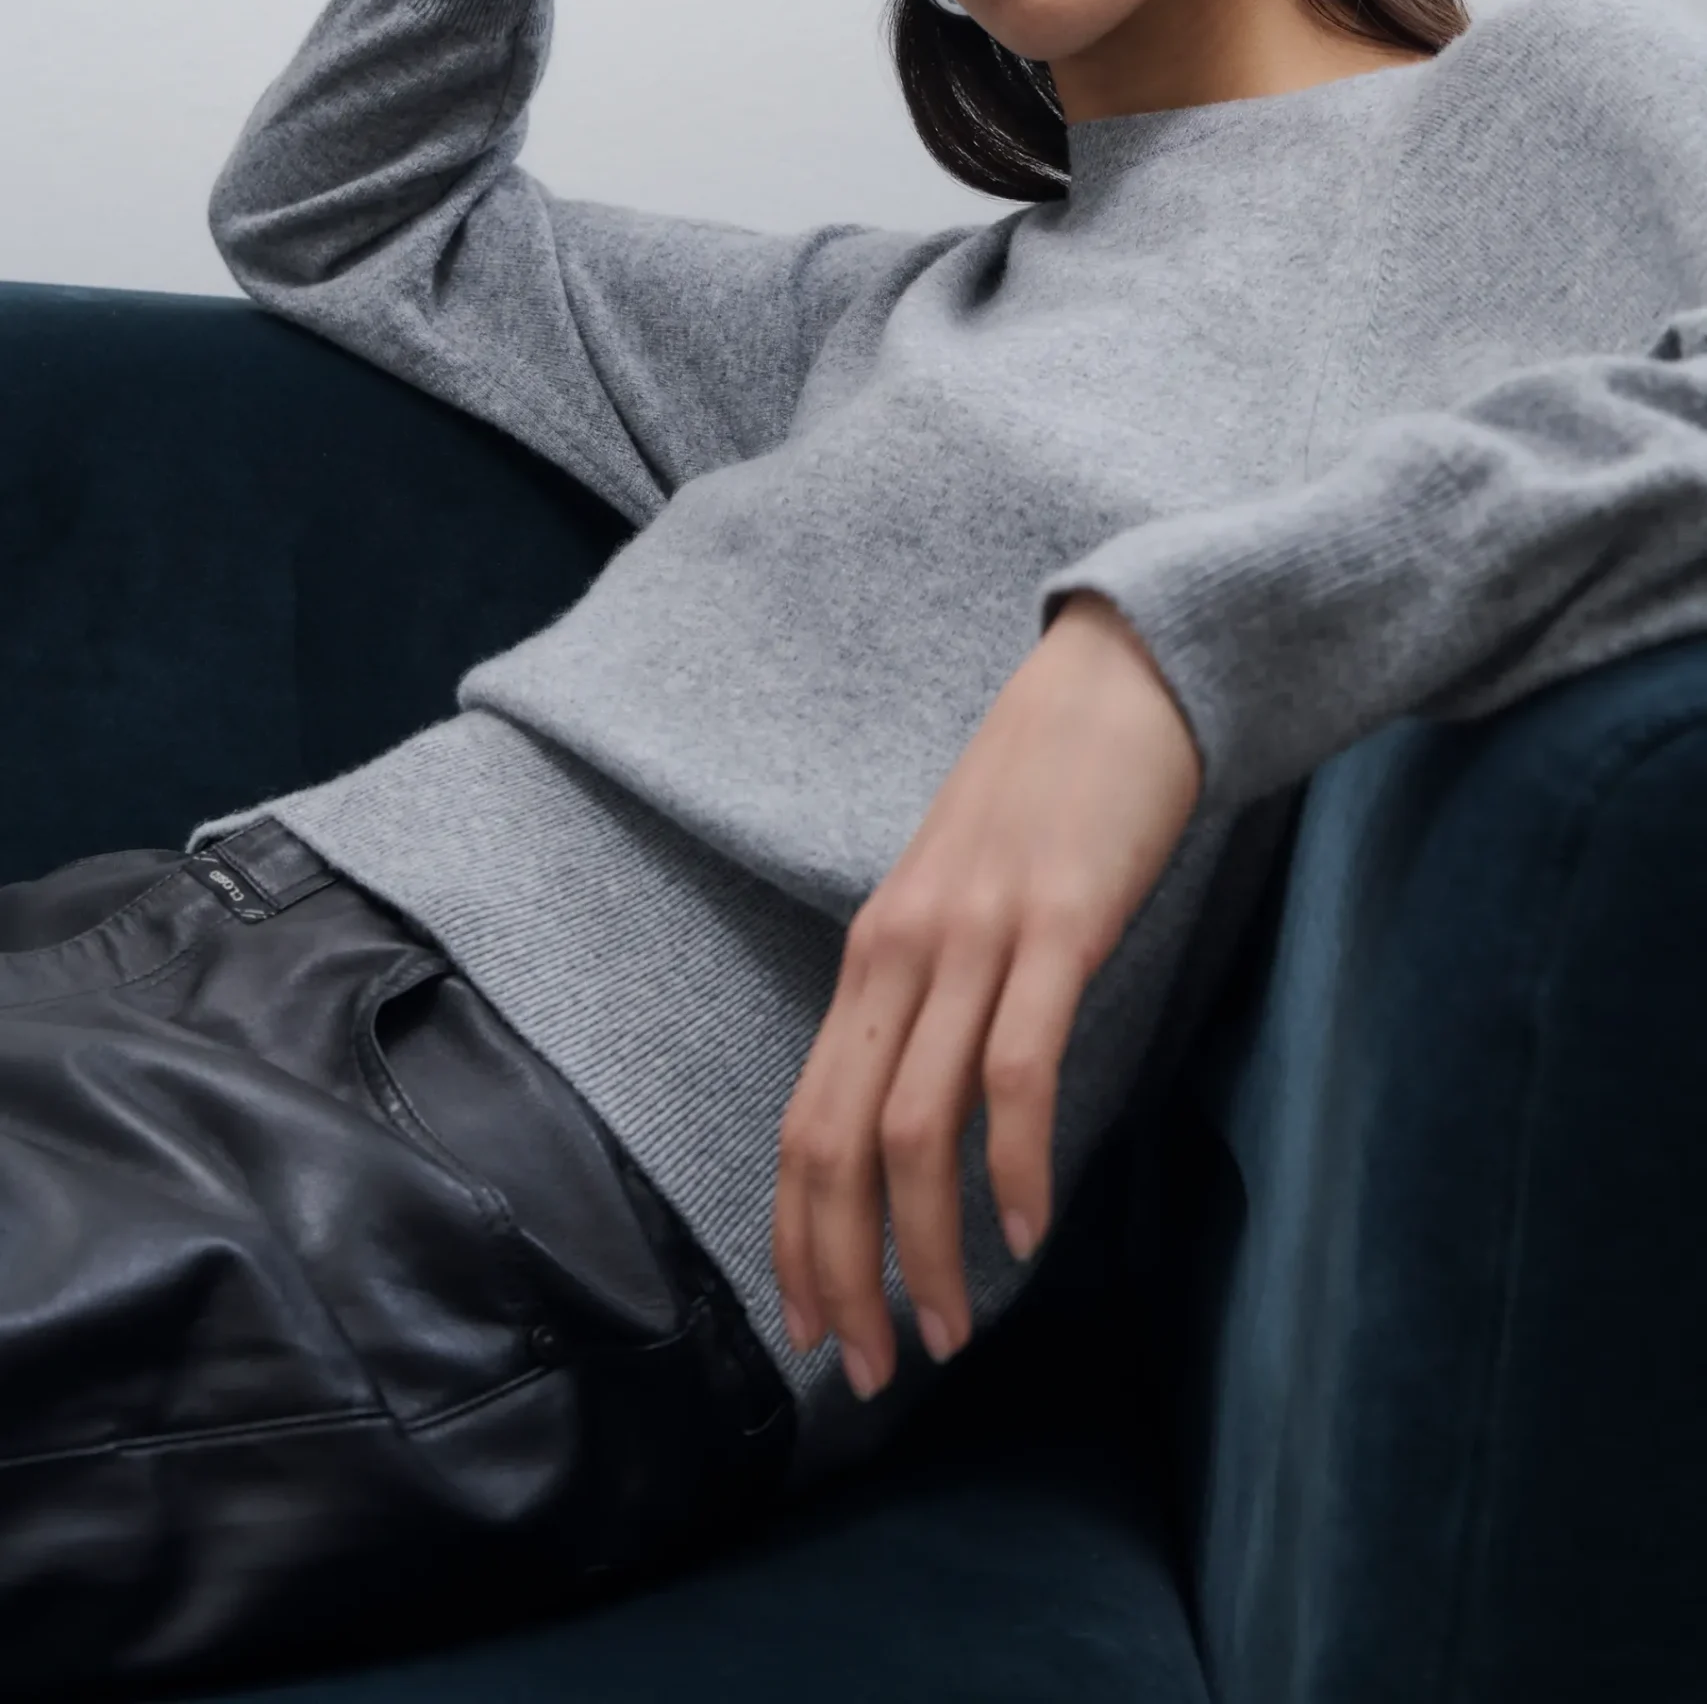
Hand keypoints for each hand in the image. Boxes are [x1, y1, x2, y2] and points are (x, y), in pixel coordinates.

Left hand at [770, 592, 1203, 1402]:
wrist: (1118, 679)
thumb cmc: (1046, 800)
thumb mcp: (963, 899)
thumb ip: (932, 992)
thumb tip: (920, 1108)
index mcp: (872, 953)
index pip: (802, 1122)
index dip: (797, 1238)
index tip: (814, 1328)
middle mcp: (902, 949)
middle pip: (836, 1142)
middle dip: (842, 1272)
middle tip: (870, 1370)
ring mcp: (977, 935)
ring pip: (916, 1122)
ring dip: (926, 1246)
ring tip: (951, 1328)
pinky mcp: (1059, 921)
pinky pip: (1017, 1064)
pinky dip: (1014, 1160)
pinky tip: (1029, 1226)